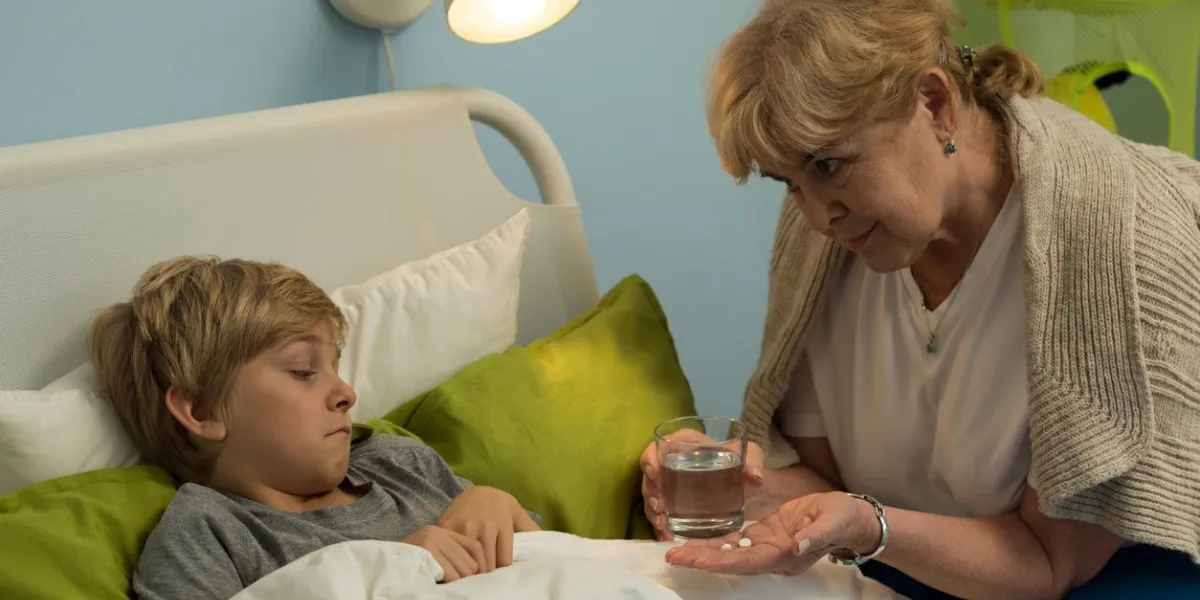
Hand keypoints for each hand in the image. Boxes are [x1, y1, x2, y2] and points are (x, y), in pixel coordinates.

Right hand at [402, 525, 487, 582]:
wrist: (382, 566)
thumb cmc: (408, 564)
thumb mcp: (433, 553)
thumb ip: (452, 553)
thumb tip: (479, 568)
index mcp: (441, 530)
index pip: (474, 546)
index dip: (479, 565)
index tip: (478, 577)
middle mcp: (438, 532)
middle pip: (471, 560)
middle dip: (465, 575)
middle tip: (453, 581)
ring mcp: (432, 540)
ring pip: (464, 569)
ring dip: (456, 580)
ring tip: (444, 581)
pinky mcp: (428, 550)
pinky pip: (452, 574)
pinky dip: (448, 583)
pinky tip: (438, 582)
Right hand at [437, 486, 540, 571]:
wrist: (475, 490)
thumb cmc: (499, 505)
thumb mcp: (517, 513)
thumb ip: (530, 530)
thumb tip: (546, 543)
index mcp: (502, 525)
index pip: (503, 561)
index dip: (502, 571)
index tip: (501, 574)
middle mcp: (484, 526)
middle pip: (486, 563)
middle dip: (487, 573)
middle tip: (486, 577)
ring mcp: (465, 527)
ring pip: (469, 560)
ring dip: (472, 568)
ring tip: (474, 571)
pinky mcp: (447, 526)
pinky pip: (453, 550)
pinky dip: (456, 559)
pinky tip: (461, 560)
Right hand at [639, 429, 765, 540]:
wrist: (748, 485)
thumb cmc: (744, 463)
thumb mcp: (751, 455)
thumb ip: (753, 461)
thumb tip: (756, 478)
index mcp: (688, 444)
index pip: (661, 445)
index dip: (651, 458)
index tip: (654, 472)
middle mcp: (675, 463)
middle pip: (651, 474)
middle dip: (650, 491)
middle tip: (660, 507)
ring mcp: (672, 485)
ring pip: (653, 496)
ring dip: (652, 511)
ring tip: (662, 524)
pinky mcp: (675, 504)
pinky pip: (661, 513)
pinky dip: (660, 525)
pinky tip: (666, 535)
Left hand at [664, 491, 881, 575]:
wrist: (851, 518)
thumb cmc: (843, 517)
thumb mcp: (833, 521)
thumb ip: (816, 535)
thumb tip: (798, 545)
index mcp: (786, 554)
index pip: (748, 562)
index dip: (721, 562)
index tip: (696, 560)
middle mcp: (773, 556)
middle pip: (732, 562)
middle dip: (702, 560)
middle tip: (673, 556)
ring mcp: (768, 547)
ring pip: (730, 553)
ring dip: (704, 553)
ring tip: (676, 551)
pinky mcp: (765, 535)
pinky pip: (737, 541)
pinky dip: (716, 542)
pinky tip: (697, 540)